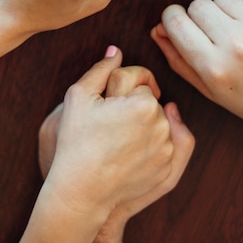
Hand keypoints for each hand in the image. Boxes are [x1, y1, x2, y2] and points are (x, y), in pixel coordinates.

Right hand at [38, 46, 193, 237]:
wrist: (81, 190)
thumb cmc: (76, 142)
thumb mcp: (78, 97)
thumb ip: (101, 69)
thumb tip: (116, 52)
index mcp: (142, 104)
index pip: (139, 81)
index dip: (119, 90)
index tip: (105, 104)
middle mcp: (161, 125)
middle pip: (150, 101)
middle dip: (132, 106)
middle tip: (108, 124)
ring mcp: (165, 148)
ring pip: (157, 122)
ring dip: (142, 125)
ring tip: (116, 140)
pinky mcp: (166, 167)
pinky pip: (163, 145)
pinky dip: (150, 145)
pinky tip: (126, 154)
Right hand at [152, 0, 242, 143]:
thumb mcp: (211, 90)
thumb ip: (178, 59)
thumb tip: (156, 29)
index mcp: (214, 67)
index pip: (176, 21)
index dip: (173, 17)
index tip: (179, 20)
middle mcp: (238, 46)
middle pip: (199, 5)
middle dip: (201, 14)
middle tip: (214, 29)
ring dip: (227, 8)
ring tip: (238, 27)